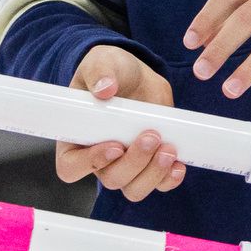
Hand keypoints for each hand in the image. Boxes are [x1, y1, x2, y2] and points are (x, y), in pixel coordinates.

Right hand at [59, 47, 183, 197]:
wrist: (138, 76)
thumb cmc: (111, 71)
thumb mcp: (101, 62)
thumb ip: (99, 72)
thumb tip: (105, 88)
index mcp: (75, 139)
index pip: (71, 167)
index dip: (91, 163)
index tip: (114, 145)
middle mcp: (99, 159)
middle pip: (112, 179)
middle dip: (134, 162)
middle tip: (151, 136)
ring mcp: (125, 165)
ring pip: (135, 188)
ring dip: (153, 174)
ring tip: (169, 149)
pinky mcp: (150, 164)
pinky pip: (159, 184)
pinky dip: (169, 179)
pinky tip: (179, 164)